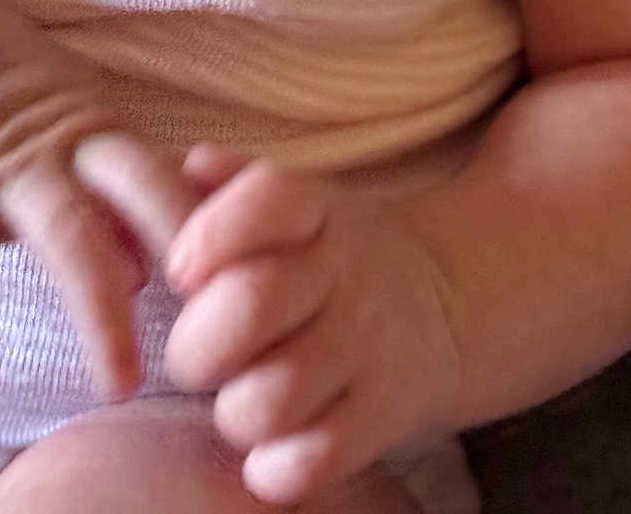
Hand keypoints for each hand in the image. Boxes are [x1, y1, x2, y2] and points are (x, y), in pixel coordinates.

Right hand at [0, 5, 198, 405]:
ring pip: (70, 237)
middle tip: (222, 341)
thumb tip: (150, 276)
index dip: (220, 231)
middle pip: (145, 197)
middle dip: (189, 261)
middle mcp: (64, 146)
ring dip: (102, 312)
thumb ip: (106, 197)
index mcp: (101, 132)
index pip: (176, 179)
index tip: (257, 294)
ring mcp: (2, 166)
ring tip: (124, 386)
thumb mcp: (65, 129)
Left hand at [163, 147, 461, 505]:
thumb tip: (190, 163)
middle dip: (196, 344)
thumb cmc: (330, 255)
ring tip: (240, 401)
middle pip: (250, 305)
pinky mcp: (385, 418)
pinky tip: (269, 450)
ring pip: (272, 397)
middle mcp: (345, 274)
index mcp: (316, 210)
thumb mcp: (296, 205)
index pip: (266, 198)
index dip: (209, 234)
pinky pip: (316, 459)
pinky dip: (275, 468)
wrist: (449, 301)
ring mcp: (369, 348)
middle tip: (199, 355)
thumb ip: (232, 185)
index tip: (180, 270)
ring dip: (234, 412)